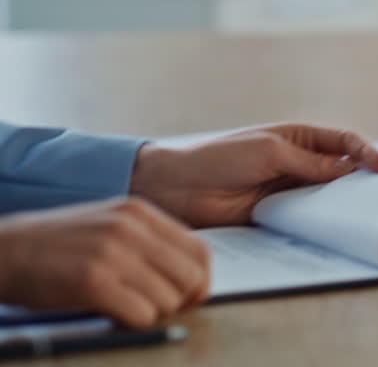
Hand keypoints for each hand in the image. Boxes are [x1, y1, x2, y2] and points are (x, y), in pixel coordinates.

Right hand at [0, 198, 209, 327]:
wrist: (4, 250)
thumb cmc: (57, 245)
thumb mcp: (109, 226)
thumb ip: (148, 241)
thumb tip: (188, 274)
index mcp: (140, 212)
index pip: (200, 250)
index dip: (200, 280)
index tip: (188, 296)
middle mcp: (131, 228)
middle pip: (190, 276)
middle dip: (183, 301)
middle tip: (161, 309)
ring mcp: (112, 253)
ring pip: (169, 298)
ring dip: (155, 313)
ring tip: (130, 308)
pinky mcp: (92, 281)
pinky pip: (142, 313)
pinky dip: (135, 322)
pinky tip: (115, 315)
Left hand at [130, 124, 377, 227]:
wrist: (178, 189)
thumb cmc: (219, 158)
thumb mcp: (269, 152)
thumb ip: (310, 163)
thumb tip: (348, 169)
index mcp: (299, 138)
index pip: (344, 141)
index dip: (366, 151)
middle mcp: (299, 163)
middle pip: (342, 169)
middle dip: (361, 178)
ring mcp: (289, 189)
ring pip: (326, 196)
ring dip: (342, 202)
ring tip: (362, 212)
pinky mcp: (278, 214)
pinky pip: (306, 218)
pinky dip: (320, 222)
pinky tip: (332, 228)